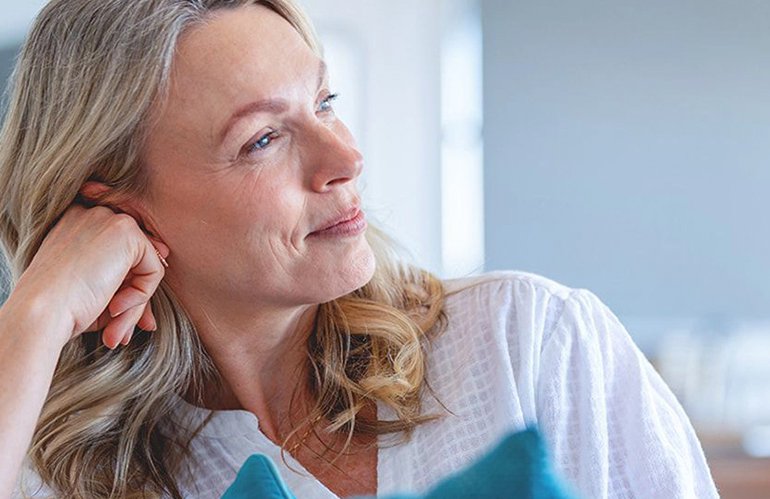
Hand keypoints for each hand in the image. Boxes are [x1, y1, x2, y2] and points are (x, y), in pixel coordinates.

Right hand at [14, 194, 168, 349]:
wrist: (41, 311)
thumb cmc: (62, 307)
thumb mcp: (96, 287)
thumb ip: (128, 274)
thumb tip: (164, 260)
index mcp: (78, 224)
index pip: (119, 254)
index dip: (124, 286)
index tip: (114, 314)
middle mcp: (93, 214)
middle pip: (134, 260)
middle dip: (132, 298)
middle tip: (118, 330)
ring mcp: (110, 219)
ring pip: (145, 266)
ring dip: (134, 304)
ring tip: (115, 329)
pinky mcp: (126, 231)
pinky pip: (154, 269)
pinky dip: (141, 296)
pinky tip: (114, 308)